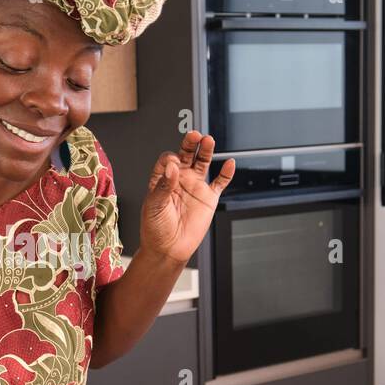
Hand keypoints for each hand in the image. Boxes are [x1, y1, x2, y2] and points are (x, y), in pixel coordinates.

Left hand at [139, 131, 234, 263]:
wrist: (168, 249)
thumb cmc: (155, 228)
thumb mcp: (154, 206)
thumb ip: (163, 186)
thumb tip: (173, 166)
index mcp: (162, 178)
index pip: (168, 160)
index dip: (171, 159)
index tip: (173, 163)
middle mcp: (179, 179)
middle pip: (186, 154)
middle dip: (190, 144)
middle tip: (194, 135)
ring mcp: (195, 187)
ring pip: (202, 162)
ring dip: (206, 151)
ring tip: (208, 140)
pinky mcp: (208, 198)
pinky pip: (220, 182)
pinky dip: (226, 173)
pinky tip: (230, 163)